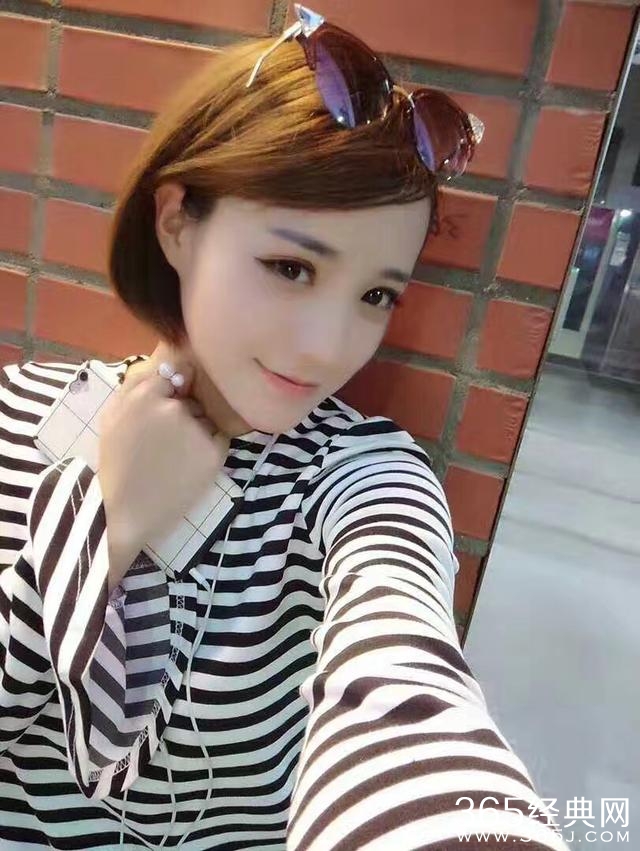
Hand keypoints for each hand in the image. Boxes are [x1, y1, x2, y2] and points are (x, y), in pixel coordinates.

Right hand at [97, 343, 230, 590]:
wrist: (126, 512)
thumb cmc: (117, 463)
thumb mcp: (113, 416)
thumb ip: (136, 384)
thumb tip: (165, 357)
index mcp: (145, 395)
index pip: (175, 372)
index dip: (172, 390)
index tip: (165, 407)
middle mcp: (174, 408)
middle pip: (190, 398)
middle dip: (182, 412)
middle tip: (162, 442)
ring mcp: (197, 429)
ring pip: (205, 418)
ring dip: (196, 429)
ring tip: (175, 456)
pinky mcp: (214, 452)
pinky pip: (217, 437)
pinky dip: (208, 447)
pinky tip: (188, 465)